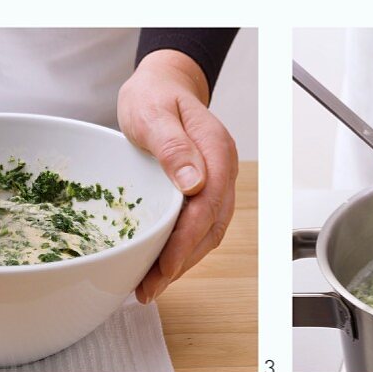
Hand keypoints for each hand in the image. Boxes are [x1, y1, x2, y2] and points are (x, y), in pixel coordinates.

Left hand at [117, 49, 237, 301]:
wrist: (161, 84)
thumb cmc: (154, 95)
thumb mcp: (153, 113)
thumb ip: (173, 145)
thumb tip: (194, 182)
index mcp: (215, 148)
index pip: (208, 204)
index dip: (186, 240)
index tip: (164, 266)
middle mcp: (221, 168)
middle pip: (212, 225)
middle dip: (183, 261)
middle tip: (150, 287)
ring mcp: (215, 180)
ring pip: (208, 231)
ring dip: (182, 261)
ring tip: (150, 285)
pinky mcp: (203, 190)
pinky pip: (199, 225)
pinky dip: (181, 248)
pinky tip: (158, 263)